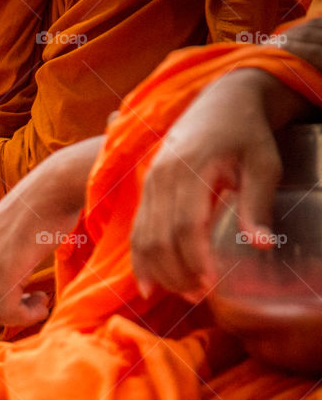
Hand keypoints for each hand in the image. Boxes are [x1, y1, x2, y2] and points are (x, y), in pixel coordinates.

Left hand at [0, 136, 102, 325]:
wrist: (57, 186)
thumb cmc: (45, 208)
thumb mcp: (11, 232)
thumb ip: (2, 254)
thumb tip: (10, 283)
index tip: (20, 298)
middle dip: (5, 315)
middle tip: (32, 302)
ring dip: (18, 316)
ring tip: (39, 300)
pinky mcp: (6, 265)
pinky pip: (8, 310)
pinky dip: (25, 315)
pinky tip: (42, 300)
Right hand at [131, 68, 309, 299]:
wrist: (219, 103)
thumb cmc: (247, 134)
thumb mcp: (263, 165)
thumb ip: (256, 205)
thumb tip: (261, 245)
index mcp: (189, 169)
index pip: (185, 224)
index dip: (195, 258)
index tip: (210, 283)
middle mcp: (161, 178)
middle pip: (159, 237)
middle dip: (177, 272)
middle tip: (200, 296)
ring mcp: (149, 185)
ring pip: (143, 239)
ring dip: (160, 272)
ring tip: (183, 294)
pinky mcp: (146, 192)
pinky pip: (136, 232)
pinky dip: (140, 262)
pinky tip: (148, 286)